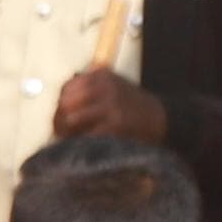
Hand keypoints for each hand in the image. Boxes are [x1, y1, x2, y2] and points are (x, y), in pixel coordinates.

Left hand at [49, 66, 166, 142]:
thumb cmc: (131, 105)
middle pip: (65, 104)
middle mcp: (105, 85)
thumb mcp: (112, 88)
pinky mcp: (117, 122)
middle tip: (62, 133)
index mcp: (101, 75)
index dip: (60, 106)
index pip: (66, 89)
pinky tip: (86, 146)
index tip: (61, 118)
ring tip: (72, 140)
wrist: (163, 118)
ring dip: (68, 133)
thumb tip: (59, 105)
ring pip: (72, 119)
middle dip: (60, 120)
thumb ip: (87, 90)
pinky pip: (88, 134)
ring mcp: (111, 103)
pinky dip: (83, 142)